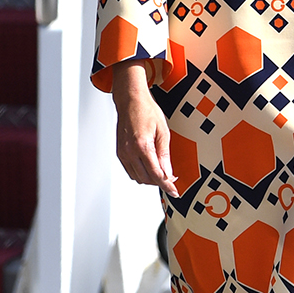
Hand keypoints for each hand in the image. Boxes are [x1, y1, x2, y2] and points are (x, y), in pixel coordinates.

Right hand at [111, 60, 177, 197]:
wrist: (130, 101)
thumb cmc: (146, 111)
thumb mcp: (163, 131)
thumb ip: (165, 154)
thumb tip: (168, 172)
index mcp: (142, 146)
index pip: (156, 174)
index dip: (167, 185)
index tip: (174, 191)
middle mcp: (130, 152)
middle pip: (146, 179)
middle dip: (159, 182)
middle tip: (171, 178)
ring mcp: (123, 153)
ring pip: (137, 177)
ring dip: (150, 179)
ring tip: (161, 172)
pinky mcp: (120, 152)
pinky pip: (130, 171)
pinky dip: (141, 173)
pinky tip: (149, 167)